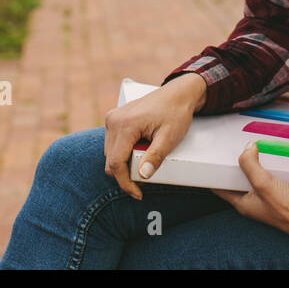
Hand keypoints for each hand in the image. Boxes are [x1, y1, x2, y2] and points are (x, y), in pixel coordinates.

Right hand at [103, 74, 206, 199]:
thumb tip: (143, 176)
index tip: (138, 194)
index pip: (115, 163)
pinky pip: (113, 144)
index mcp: (125, 125)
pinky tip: (140, 150)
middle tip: (147, 176)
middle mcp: (113, 120)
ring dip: (125, 163)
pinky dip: (124, 153)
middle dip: (126, 174)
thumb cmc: (176, 112)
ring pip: (110, 154)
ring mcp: (112, 119)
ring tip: (146, 158)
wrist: (178, 93)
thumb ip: (155, 156)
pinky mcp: (114, 119)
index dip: (125, 183)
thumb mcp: (169, 137)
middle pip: (110, 161)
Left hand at [211, 142, 288, 244]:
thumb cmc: (286, 207)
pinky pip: (269, 179)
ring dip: (254, 165)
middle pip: (238, 181)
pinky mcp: (280, 195)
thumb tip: (246, 147)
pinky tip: (273, 158)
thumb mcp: (263, 184)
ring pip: (254, 178)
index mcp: (242, 204)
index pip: (220, 188)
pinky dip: (268, 168)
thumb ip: (250, 165)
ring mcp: (267, 199)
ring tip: (253, 148)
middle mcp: (253, 203)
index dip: (215, 174)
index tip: (213, 158)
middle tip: (236, 147)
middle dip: (237, 165)